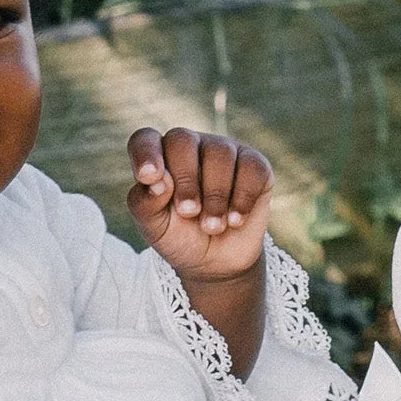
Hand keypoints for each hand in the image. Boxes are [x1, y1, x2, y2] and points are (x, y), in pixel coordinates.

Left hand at [128, 127, 272, 282]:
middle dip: (185, 179)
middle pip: (183, 141)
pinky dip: (243, 197)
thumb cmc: (179, 236)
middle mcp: (191, 146)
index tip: (148, 178)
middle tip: (188, 212)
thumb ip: (145, 202)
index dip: (145, 153)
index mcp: (160, 157)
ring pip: (220, 153)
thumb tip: (158, 181)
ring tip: (212, 227)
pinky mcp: (255, 165)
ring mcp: (224, 151)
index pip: (145, 139)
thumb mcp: (154, 227)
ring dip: (215, 196)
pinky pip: (252, 168)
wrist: (216, 261)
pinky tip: (235, 220)